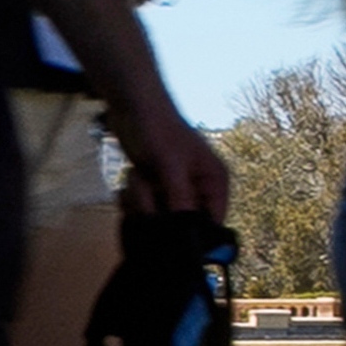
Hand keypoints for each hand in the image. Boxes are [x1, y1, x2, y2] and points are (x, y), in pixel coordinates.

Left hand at [115, 111, 230, 223]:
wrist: (131, 105)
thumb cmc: (158, 129)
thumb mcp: (171, 167)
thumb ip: (181, 203)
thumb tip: (186, 240)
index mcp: (216, 183)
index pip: (212, 224)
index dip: (192, 232)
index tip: (168, 227)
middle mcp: (200, 189)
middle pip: (182, 224)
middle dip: (160, 213)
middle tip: (148, 189)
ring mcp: (176, 189)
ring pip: (159, 218)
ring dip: (142, 203)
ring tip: (138, 177)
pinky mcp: (155, 188)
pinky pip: (144, 209)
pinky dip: (132, 200)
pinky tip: (129, 180)